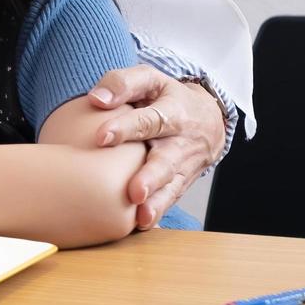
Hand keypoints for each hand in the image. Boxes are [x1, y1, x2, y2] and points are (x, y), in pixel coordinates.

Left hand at [87, 66, 223, 228]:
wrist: (208, 118)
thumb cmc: (165, 96)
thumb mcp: (149, 80)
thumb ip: (122, 84)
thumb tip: (96, 99)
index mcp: (172, 111)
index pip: (149, 119)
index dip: (126, 128)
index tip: (102, 137)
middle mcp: (181, 141)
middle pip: (166, 160)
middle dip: (150, 177)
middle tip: (133, 191)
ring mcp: (184, 165)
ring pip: (172, 185)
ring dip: (157, 202)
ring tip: (141, 216)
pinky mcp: (182, 182)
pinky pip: (172, 198)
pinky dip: (160, 212)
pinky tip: (143, 225)